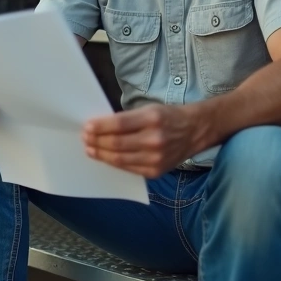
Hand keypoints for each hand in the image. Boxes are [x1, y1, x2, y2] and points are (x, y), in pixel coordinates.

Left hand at [82, 104, 201, 177]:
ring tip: (90, 149)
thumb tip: (100, 127)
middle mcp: (154, 140)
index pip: (119, 124)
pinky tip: (105, 158)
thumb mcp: (149, 109)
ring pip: (120, 159)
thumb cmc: (168, 117)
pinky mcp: (156, 171)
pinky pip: (129, 169)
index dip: (100, 127)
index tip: (87, 126)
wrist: (194, 132)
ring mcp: (156, 158)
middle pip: (117, 143)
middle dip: (97, 141)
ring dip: (101, 154)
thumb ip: (127, 119)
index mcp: (152, 119)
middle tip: (85, 138)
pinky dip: (114, 163)